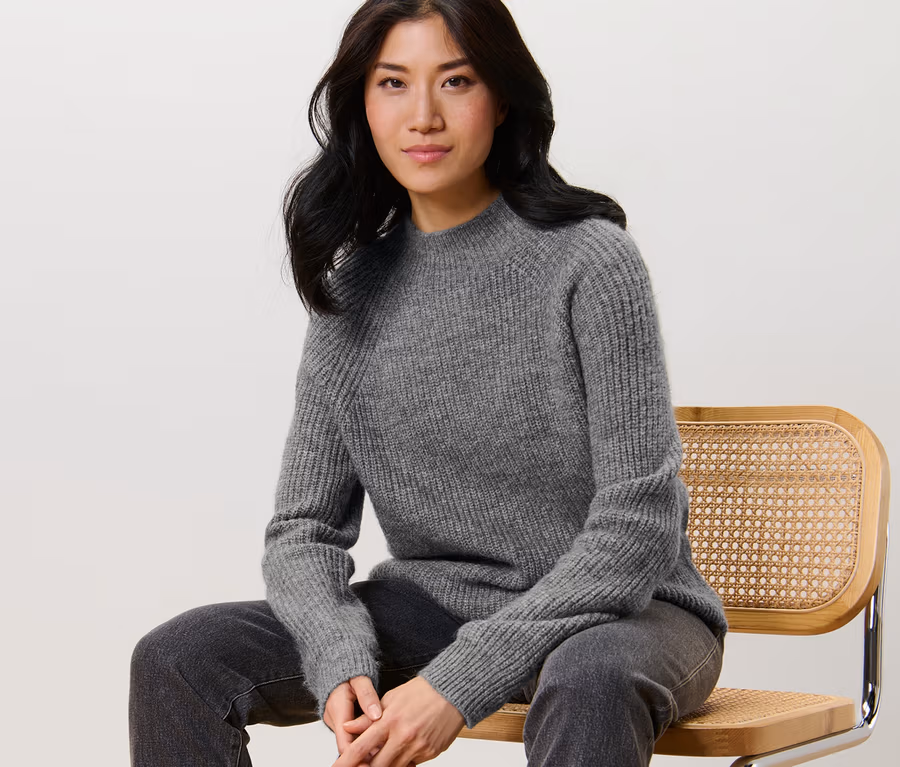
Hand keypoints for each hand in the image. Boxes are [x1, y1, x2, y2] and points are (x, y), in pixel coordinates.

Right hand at [323, 675, 384, 760]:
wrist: (338, 667)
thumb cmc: (350, 672)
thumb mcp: (360, 679)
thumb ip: (367, 696)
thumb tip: (376, 715)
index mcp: (337, 710)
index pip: (344, 741)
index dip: (357, 755)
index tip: (373, 760)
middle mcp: (335, 720)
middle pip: (348, 746)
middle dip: (364, 757)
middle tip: (382, 761)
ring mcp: (339, 723)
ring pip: (352, 742)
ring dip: (367, 750)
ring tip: (385, 754)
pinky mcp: (344, 724)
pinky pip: (354, 736)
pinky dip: (367, 742)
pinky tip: (382, 746)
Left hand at [329, 675, 464, 766]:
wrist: (452, 692)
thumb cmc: (421, 692)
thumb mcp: (390, 699)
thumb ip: (367, 717)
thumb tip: (348, 726)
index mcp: (389, 720)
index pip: (361, 748)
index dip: (346, 762)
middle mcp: (403, 736)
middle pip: (376, 766)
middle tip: (362, 764)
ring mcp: (418, 748)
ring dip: (386, 764)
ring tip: (384, 754)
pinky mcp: (430, 753)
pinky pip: (411, 765)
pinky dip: (404, 761)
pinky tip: (404, 749)